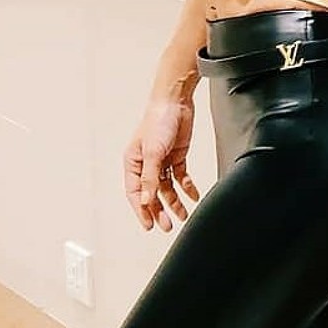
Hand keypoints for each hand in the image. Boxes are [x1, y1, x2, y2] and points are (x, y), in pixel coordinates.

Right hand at [123, 95, 199, 232]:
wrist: (176, 102)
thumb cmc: (158, 121)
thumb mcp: (153, 152)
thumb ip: (150, 177)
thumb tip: (146, 200)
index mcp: (133, 163)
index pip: (135, 193)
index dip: (142, 210)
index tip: (150, 225)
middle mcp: (146, 164)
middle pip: (152, 193)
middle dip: (160, 210)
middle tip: (167, 226)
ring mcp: (162, 161)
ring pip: (167, 188)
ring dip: (175, 202)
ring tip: (182, 216)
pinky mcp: (177, 156)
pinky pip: (181, 177)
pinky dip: (187, 187)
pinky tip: (193, 197)